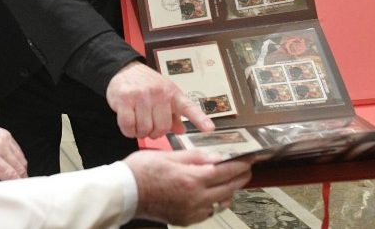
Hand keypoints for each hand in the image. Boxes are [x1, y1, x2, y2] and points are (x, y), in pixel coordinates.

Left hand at [0, 110, 26, 182]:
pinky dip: (17, 159)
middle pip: (20, 168)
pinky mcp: (5, 133)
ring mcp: (4, 137)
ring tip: (11, 177)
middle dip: (19, 179)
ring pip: (21, 159)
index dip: (15, 186)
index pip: (10, 175)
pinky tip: (9, 165)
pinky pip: (17, 150)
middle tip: (13, 187)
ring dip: (19, 170)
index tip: (14, 191)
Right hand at [106, 61, 213, 138]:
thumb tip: (182, 130)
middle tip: (150, 127)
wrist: (126, 70)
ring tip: (138, 123)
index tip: (209, 129)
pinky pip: (129, 126)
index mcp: (173, 93)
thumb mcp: (165, 96)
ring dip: (140, 132)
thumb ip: (174, 115)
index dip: (199, 119)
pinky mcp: (125, 99)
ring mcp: (141, 95)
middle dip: (155, 133)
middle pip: (162, 128)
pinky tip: (129, 125)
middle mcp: (159, 93)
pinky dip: (129, 131)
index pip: (189, 108)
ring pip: (144, 129)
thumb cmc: (147, 85)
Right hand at [124, 149, 251, 225]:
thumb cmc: (141, 172)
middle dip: (240, 177)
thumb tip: (216, 156)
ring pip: (221, 202)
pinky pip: (209, 212)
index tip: (249, 159)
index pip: (226, 171)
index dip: (241, 164)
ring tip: (230, 180)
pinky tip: (213, 194)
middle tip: (245, 168)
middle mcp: (194, 199)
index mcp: (191, 179)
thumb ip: (195, 157)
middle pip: (228, 188)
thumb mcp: (169, 155)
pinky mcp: (185, 219)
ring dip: (229, 191)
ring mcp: (190, 212)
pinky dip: (215, 202)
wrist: (124, 193)